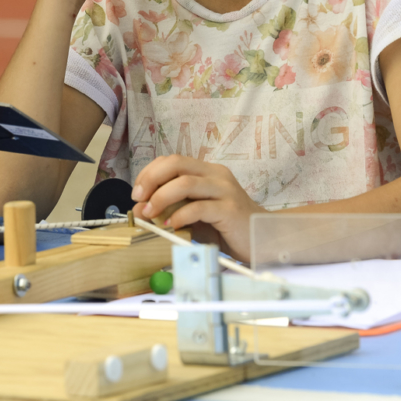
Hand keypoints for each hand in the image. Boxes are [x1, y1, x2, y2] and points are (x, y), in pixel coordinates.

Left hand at [132, 155, 262, 260]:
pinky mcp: (230, 209)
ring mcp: (225, 190)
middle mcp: (216, 175)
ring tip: (149, 213)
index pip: (172, 160)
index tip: (137, 192)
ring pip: (185, 183)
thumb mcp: (194, 215)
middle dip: (151, 179)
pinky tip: (171, 226)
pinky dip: (180, 216)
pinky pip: (199, 207)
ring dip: (161, 197)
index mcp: (206, 171)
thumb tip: (139, 210)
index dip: (150, 172)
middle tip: (138, 199)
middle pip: (176, 164)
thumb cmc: (226, 227)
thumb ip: (171, 209)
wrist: (263, 239)